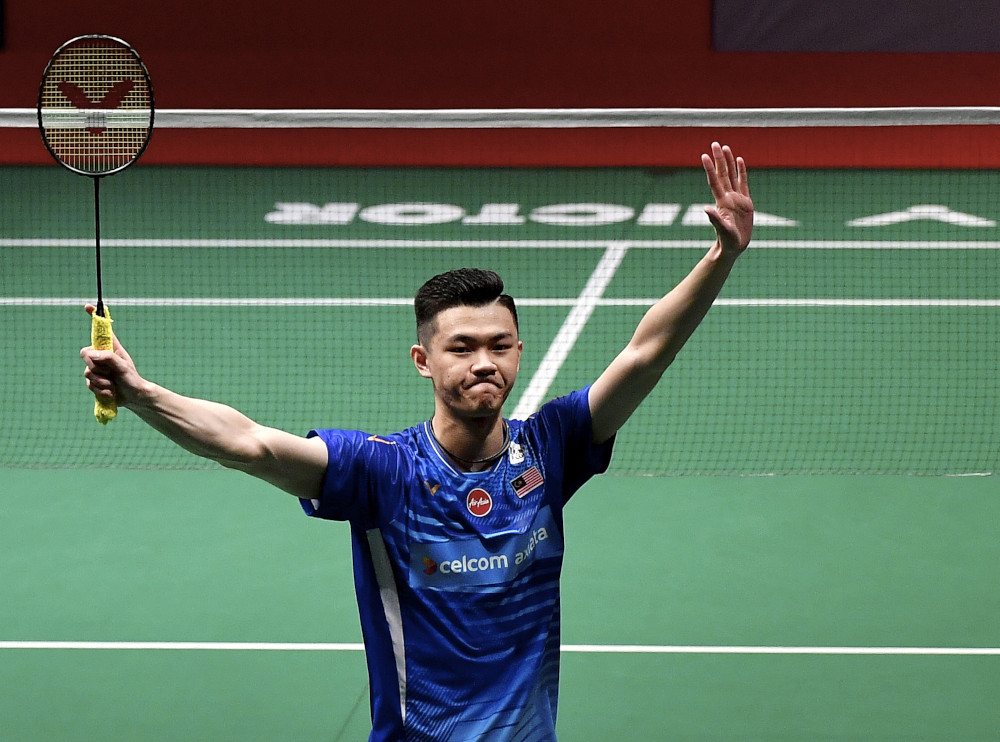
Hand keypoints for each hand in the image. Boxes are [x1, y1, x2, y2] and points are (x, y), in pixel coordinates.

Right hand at [81, 304, 144, 406]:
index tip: (88, 306)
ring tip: (114, 385)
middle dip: (96, 367)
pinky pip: (89, 384)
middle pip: (85, 355)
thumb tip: (91, 354)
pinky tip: (111, 392)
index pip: (100, 331)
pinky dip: (101, 390)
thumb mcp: (123, 366)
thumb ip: (108, 358)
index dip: (94, 319)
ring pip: (87, 373)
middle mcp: (101, 356)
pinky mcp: (94, 381)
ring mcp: (97, 369)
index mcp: (111, 348)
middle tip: (111, 373)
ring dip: (102, 382)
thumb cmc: (132, 379)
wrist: (133, 397)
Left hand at [702, 142, 753, 256]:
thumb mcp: (722, 230)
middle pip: (722, 173)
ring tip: (725, 147)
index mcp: (722, 202)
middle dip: (718, 159)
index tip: (704, 156)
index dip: (710, 169)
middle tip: (714, 143)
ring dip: (728, 161)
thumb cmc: (727, 241)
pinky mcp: (745, 202)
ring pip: (732, 175)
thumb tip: (706, 209)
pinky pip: (743, 182)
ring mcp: (736, 198)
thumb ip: (715, 220)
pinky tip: (740, 160)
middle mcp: (728, 197)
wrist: (734, 246)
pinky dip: (741, 171)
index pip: (714, 181)